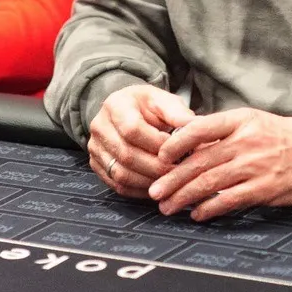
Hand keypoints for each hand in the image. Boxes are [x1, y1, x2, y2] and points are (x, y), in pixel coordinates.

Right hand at [88, 84, 194, 198]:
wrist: (126, 110)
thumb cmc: (148, 106)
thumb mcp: (163, 100)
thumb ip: (177, 113)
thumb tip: (195, 127)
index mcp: (116, 105)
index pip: (132, 129)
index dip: (156, 144)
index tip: (176, 150)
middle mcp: (100, 127)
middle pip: (126, 155)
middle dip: (156, 167)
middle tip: (178, 171)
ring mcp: (95, 148)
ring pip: (120, 174)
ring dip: (148, 182)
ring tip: (170, 181)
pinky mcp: (96, 166)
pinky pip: (117, 185)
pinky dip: (139, 190)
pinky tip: (156, 186)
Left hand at [149, 108, 291, 221]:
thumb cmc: (283, 137)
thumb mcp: (254, 122)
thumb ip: (224, 131)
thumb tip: (188, 142)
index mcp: (241, 120)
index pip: (200, 128)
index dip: (177, 143)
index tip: (161, 155)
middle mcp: (246, 141)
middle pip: (199, 161)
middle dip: (172, 179)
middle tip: (154, 191)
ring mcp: (254, 166)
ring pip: (209, 182)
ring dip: (184, 196)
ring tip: (168, 206)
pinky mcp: (263, 188)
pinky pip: (229, 200)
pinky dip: (209, 208)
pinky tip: (197, 214)